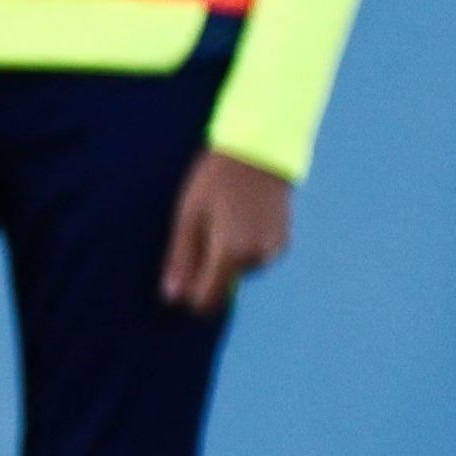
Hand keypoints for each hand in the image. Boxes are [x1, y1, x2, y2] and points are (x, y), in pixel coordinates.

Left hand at [160, 149, 291, 314]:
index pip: (208, 300)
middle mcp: (258, 259)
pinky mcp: (283, 244)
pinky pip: (254, 258)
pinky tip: (240, 218)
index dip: (190, 294)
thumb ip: (181, 260)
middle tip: (203, 228)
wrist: (258, 154)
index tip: (181, 272)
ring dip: (226, 256)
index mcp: (231, 254)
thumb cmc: (214, 182)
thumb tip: (171, 298)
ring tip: (223, 217)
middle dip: (207, 268)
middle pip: (222, 284)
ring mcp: (274, 252)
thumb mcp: (187, 218)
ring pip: (239, 271)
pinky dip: (243, 248)